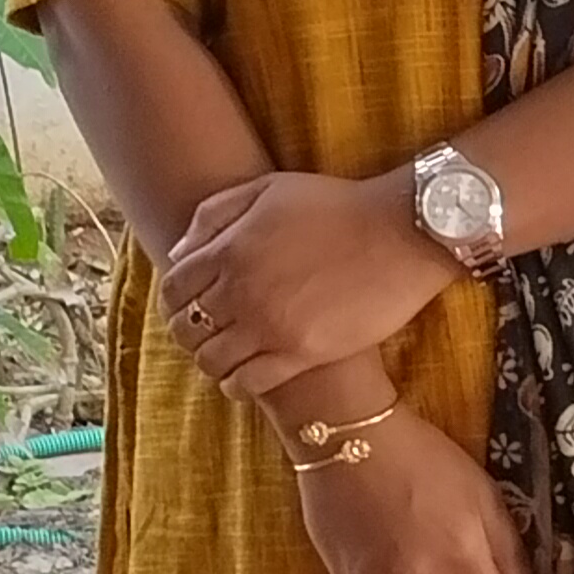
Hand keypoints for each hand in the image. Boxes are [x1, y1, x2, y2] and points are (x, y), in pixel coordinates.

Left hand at [164, 172, 451, 403]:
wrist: (400, 232)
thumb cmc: (337, 205)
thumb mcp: (268, 189)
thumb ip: (215, 215)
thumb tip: (179, 253)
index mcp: (229, 250)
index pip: (173, 289)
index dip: (174, 300)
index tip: (188, 304)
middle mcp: (240, 291)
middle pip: (186, 329)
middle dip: (189, 332)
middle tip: (207, 332)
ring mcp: (269, 326)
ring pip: (211, 361)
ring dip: (211, 361)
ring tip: (227, 356)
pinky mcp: (300, 354)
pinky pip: (248, 384)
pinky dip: (236, 385)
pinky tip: (245, 377)